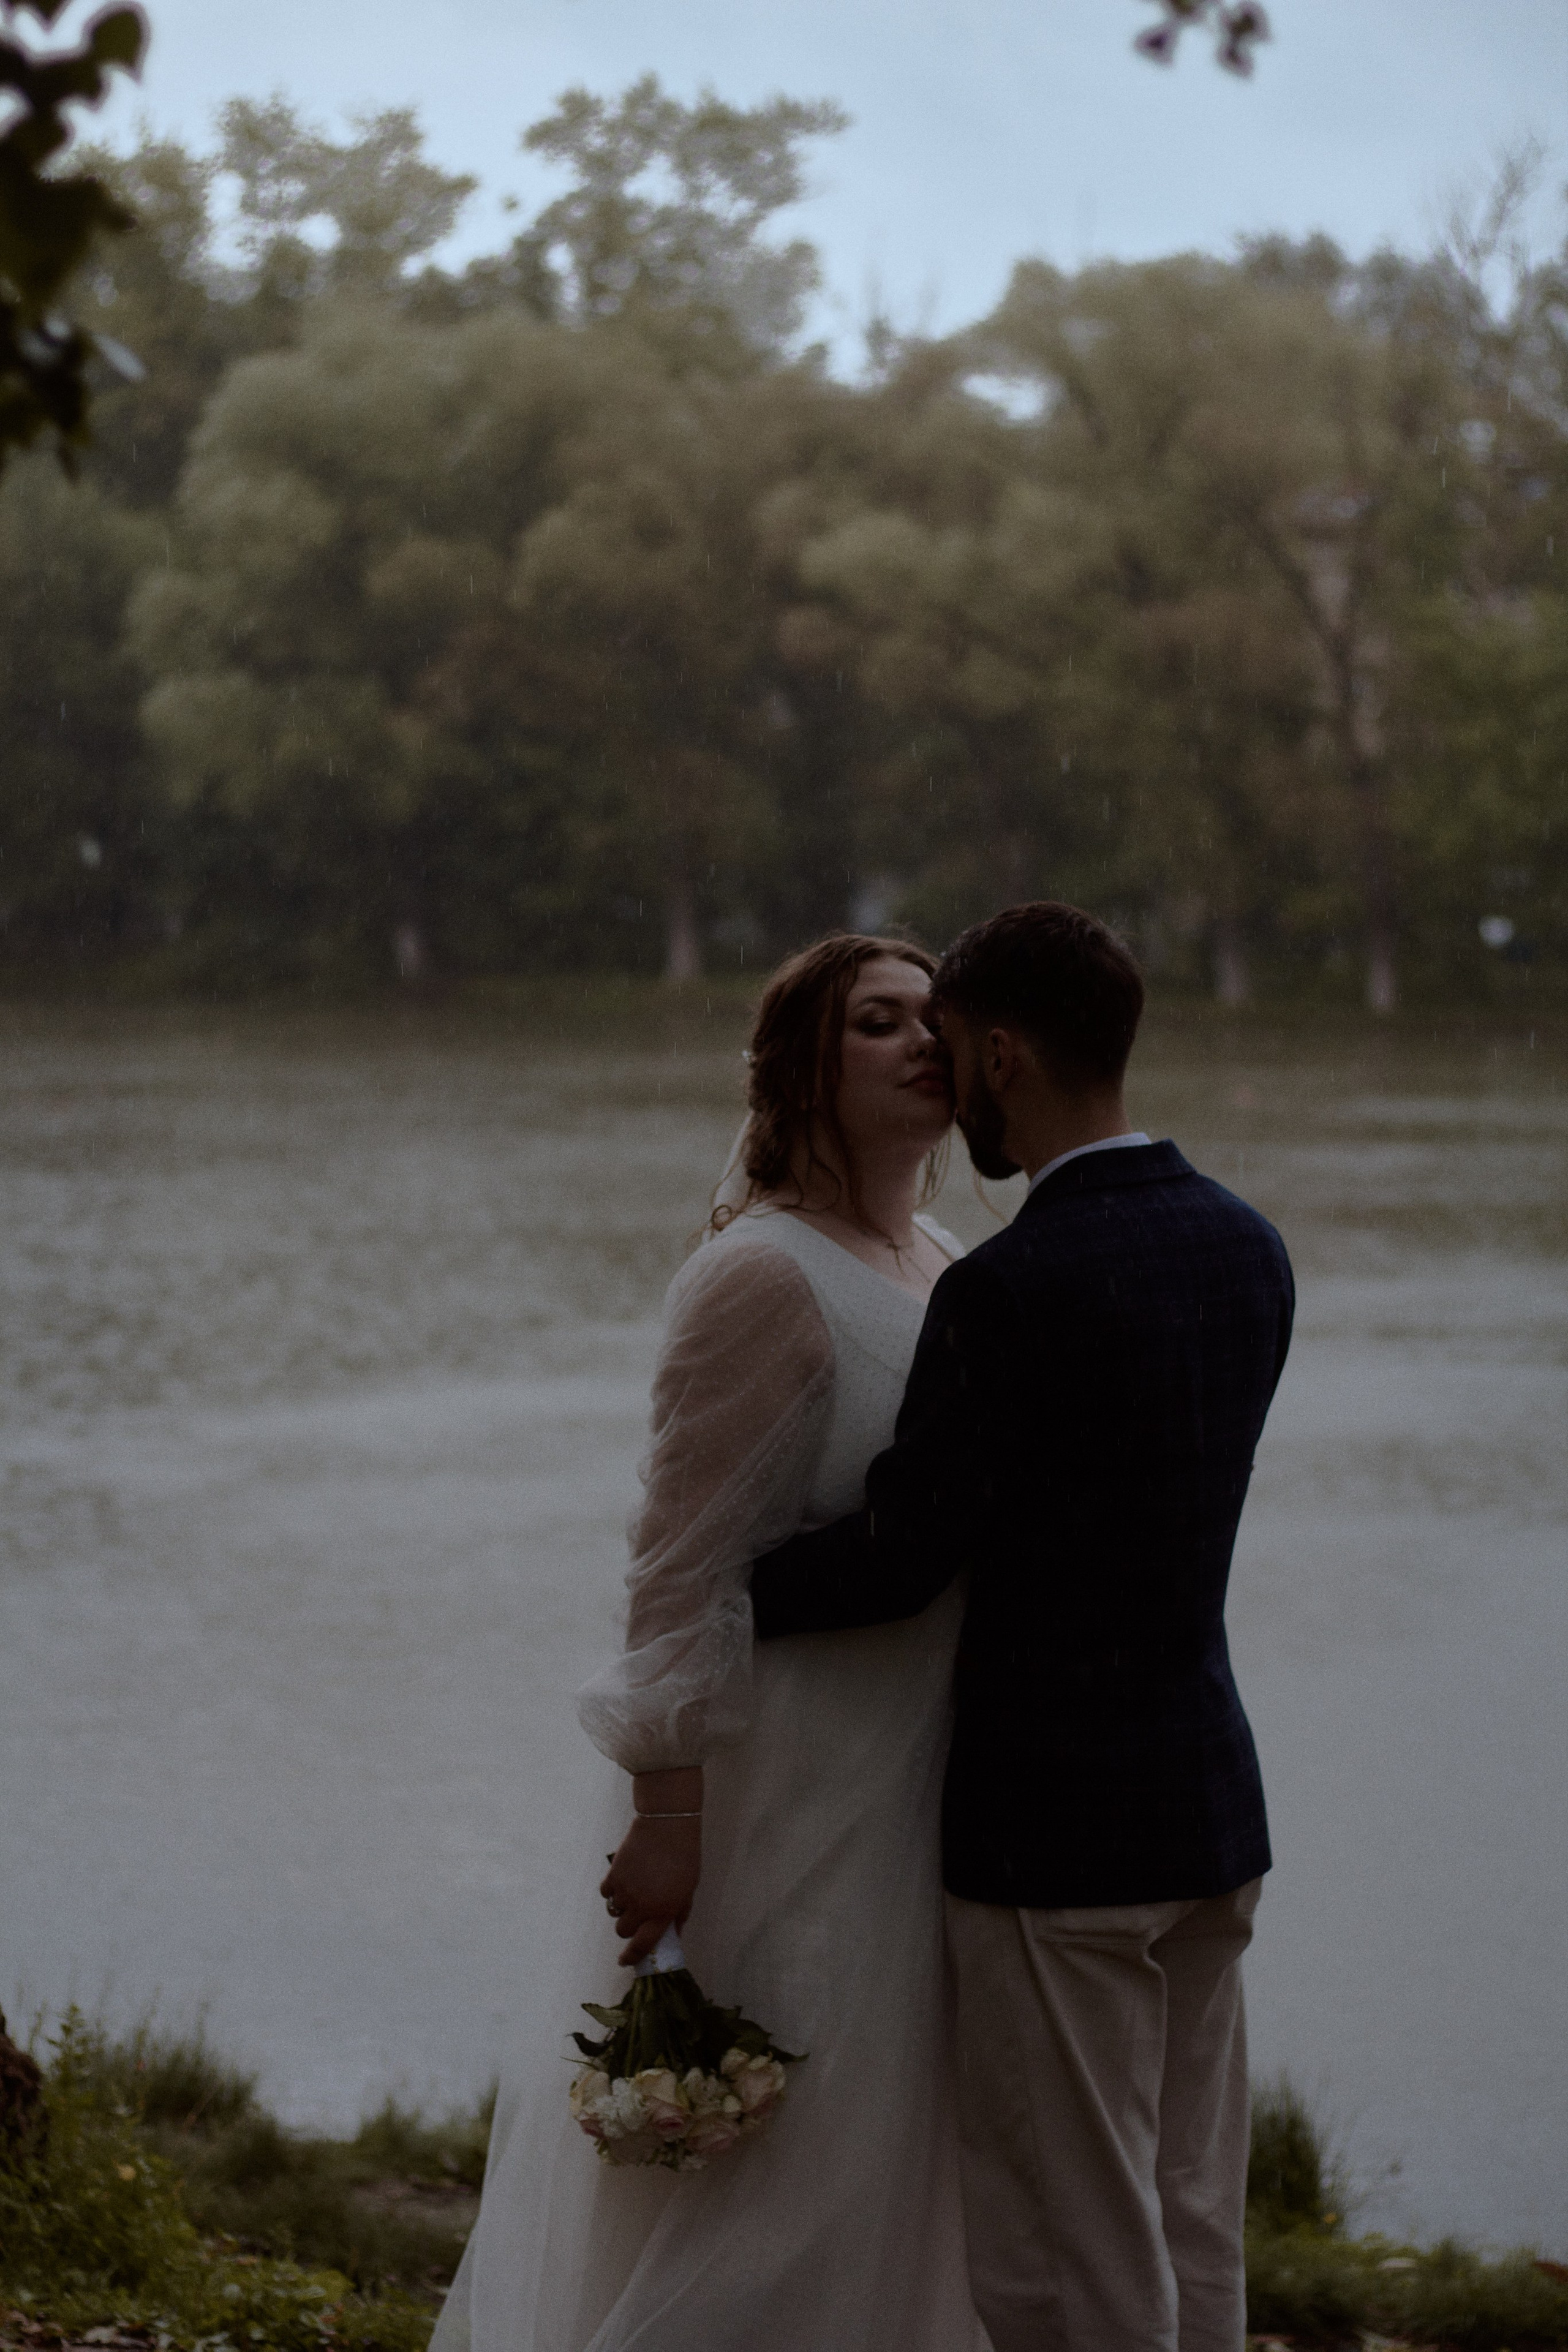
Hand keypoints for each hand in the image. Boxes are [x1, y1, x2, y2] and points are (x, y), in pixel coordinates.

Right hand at [600, 1815, 700, 1965]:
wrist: (667, 1827)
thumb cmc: (684, 1858)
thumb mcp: (689, 1890)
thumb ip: (679, 1915)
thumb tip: (674, 1934)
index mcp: (662, 1913)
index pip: (643, 1945)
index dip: (632, 1957)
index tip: (624, 1961)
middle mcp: (641, 1907)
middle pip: (623, 1931)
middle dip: (629, 1927)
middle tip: (637, 1915)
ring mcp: (625, 1891)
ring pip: (613, 1912)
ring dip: (621, 1909)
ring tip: (633, 1893)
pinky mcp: (614, 1875)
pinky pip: (606, 1893)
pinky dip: (612, 1891)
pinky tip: (623, 1881)